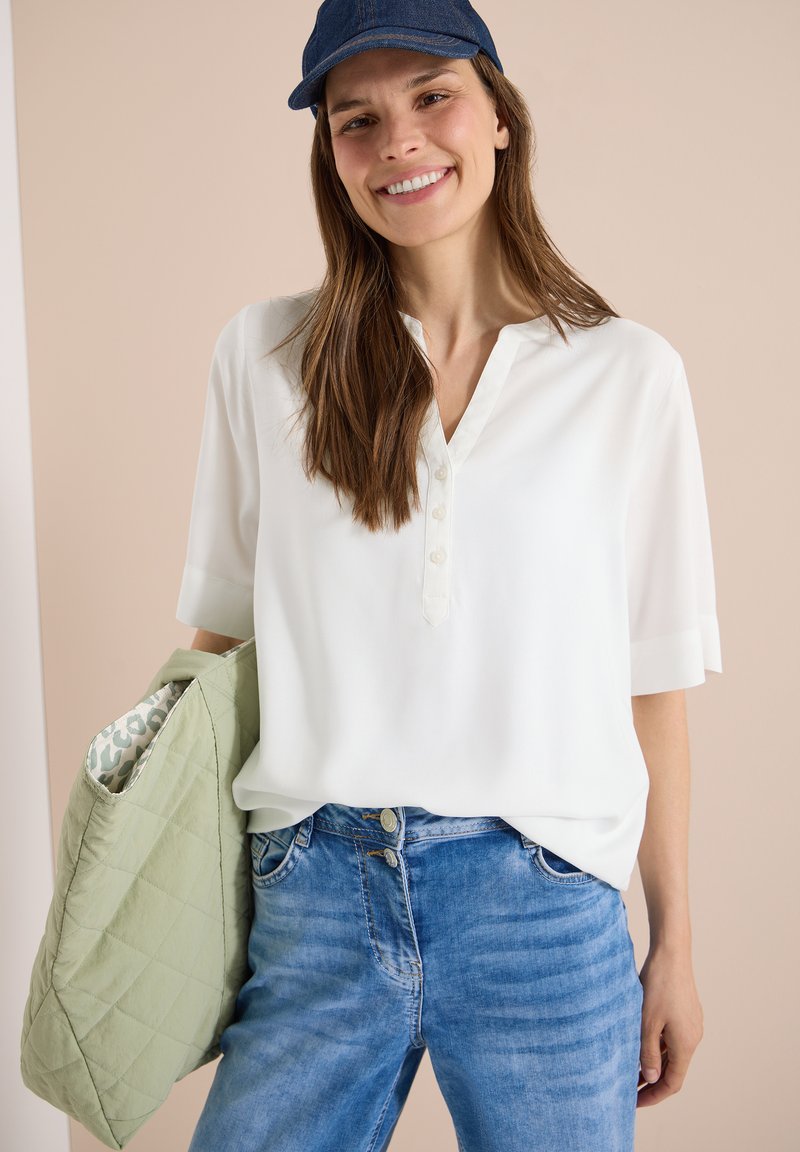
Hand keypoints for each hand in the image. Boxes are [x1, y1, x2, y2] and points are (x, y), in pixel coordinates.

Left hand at [636, 943, 703, 1106]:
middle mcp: (693, 1037)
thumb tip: (651, 1078)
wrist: (671, 952)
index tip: (634, 1102)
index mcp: (686, 1044)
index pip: (672, 1082)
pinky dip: (658, 1047)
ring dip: (654, 1063)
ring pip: (673, 1053)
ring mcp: (691, 1024)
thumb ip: (648, 1053)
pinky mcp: (686, 1012)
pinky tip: (640, 1043)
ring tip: (630, 1068)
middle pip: (674, 1070)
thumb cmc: (658, 985)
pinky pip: (673, 1038)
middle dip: (652, 1082)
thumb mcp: (647, 1022)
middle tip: (628, 1089)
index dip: (653, 1095)